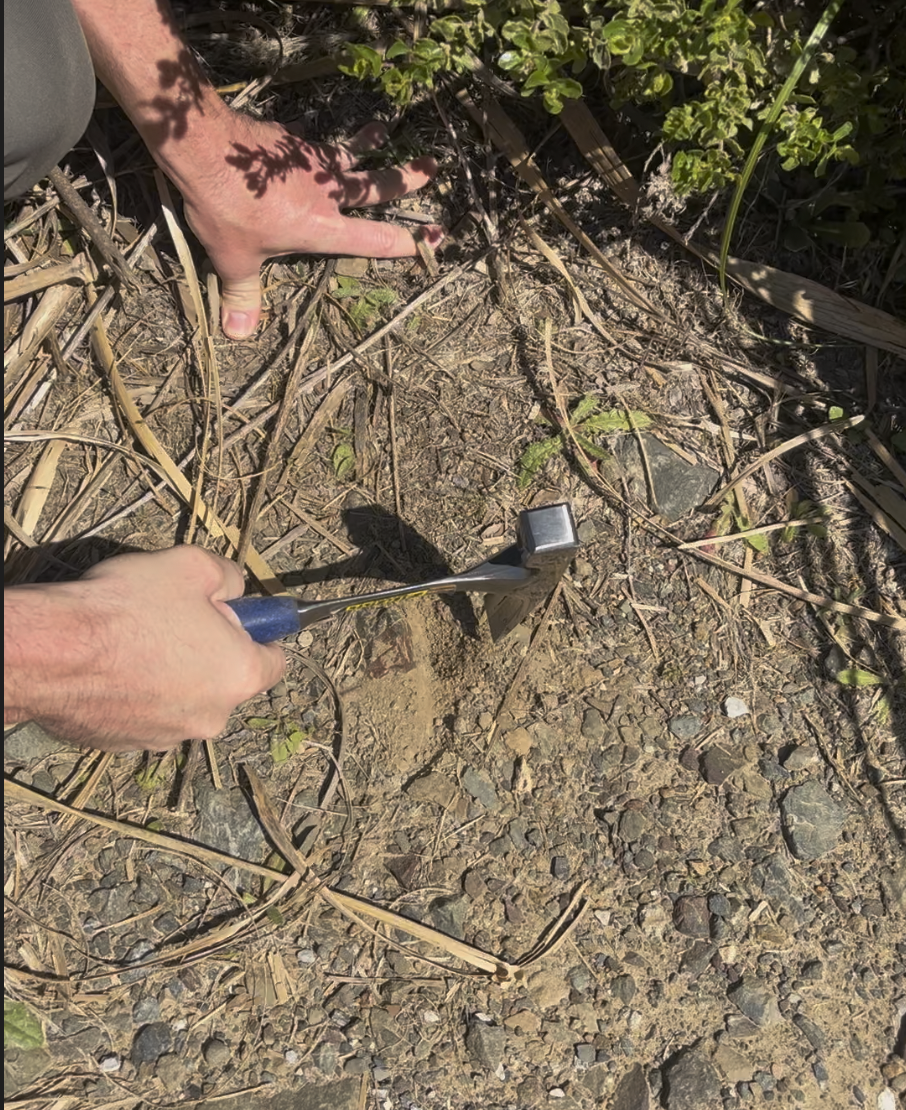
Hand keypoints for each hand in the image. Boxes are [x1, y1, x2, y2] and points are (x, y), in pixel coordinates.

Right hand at [4, 547, 284, 751]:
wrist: (52, 653)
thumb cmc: (129, 606)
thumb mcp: (192, 566)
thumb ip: (228, 578)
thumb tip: (234, 589)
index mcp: (239, 676)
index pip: (276, 662)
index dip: (262, 635)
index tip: (240, 618)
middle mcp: (211, 717)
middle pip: (227, 682)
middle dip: (210, 654)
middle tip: (176, 622)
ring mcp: (167, 737)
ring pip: (185, 701)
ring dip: (173, 678)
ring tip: (135, 645)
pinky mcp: (126, 746)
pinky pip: (146, 716)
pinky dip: (138, 696)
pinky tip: (111, 670)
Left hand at [178, 118, 440, 338]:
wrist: (207, 148)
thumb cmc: (228, 209)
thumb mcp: (234, 260)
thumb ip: (242, 295)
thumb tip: (238, 334)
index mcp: (324, 229)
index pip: (375, 240)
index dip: (405, 243)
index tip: (432, 240)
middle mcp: (328, 194)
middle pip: (377, 186)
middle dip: (408, 179)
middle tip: (433, 167)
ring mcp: (312, 162)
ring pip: (351, 154)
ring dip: (369, 144)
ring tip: (383, 133)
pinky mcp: (293, 140)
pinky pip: (314, 141)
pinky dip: (318, 139)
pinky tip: (312, 134)